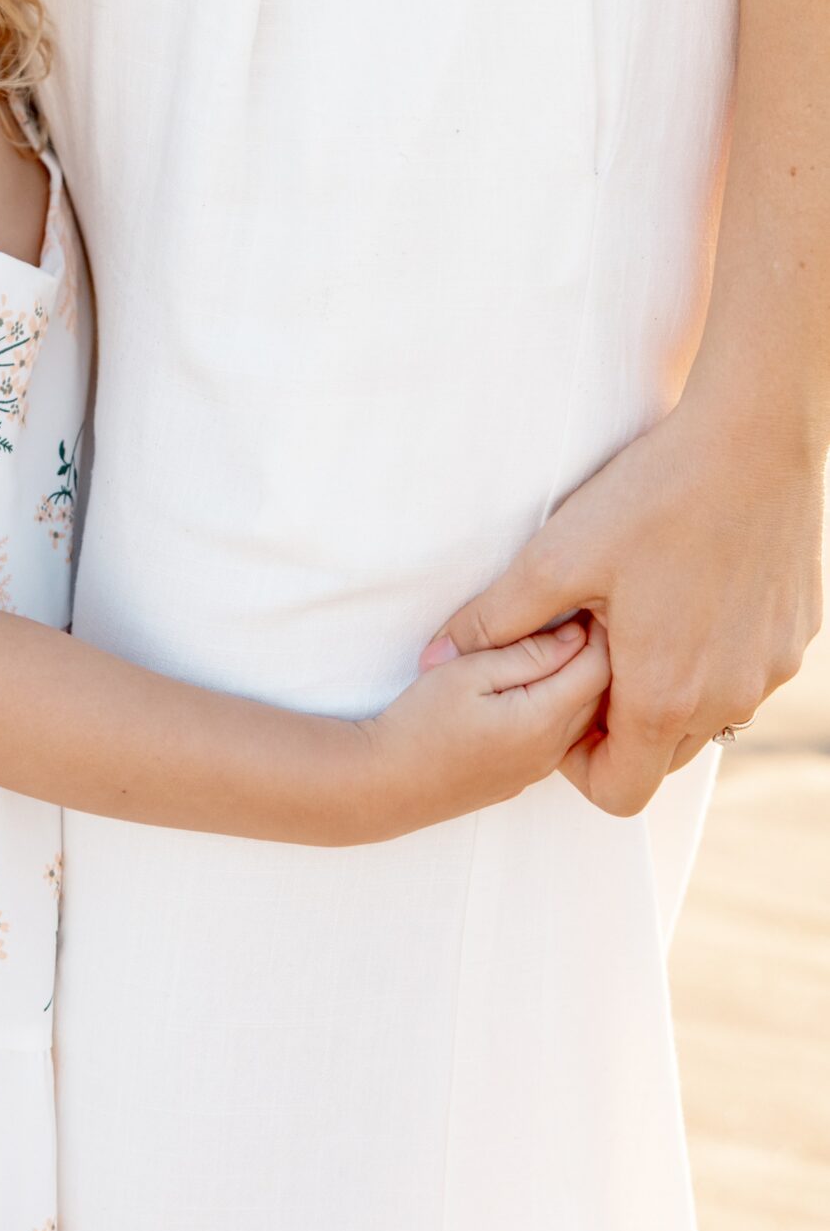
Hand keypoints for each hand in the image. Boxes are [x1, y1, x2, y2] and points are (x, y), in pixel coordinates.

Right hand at [364, 615, 611, 834]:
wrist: (387, 784)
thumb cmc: (420, 722)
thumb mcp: (468, 672)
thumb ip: (525, 653)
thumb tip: (574, 635)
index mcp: (543, 720)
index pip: (598, 668)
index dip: (597, 630)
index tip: (583, 600)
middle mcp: (553, 750)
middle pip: (600, 694)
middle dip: (596, 652)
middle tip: (578, 612)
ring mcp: (540, 768)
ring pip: (585, 716)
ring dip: (581, 679)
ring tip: (560, 641)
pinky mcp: (524, 775)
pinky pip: (564, 735)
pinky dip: (565, 704)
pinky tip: (540, 682)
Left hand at [421, 394, 824, 817]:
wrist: (756, 438)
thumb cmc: (655, 496)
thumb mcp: (557, 556)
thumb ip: (496, 617)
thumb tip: (436, 654)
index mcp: (665, 696)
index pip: (618, 792)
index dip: (577, 760)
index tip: (558, 695)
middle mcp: (728, 699)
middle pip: (660, 755)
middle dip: (617, 722)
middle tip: (589, 646)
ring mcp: (768, 670)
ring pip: (707, 715)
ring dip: (666, 686)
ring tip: (634, 610)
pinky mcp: (794, 636)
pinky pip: (743, 673)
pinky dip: (709, 653)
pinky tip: (682, 586)